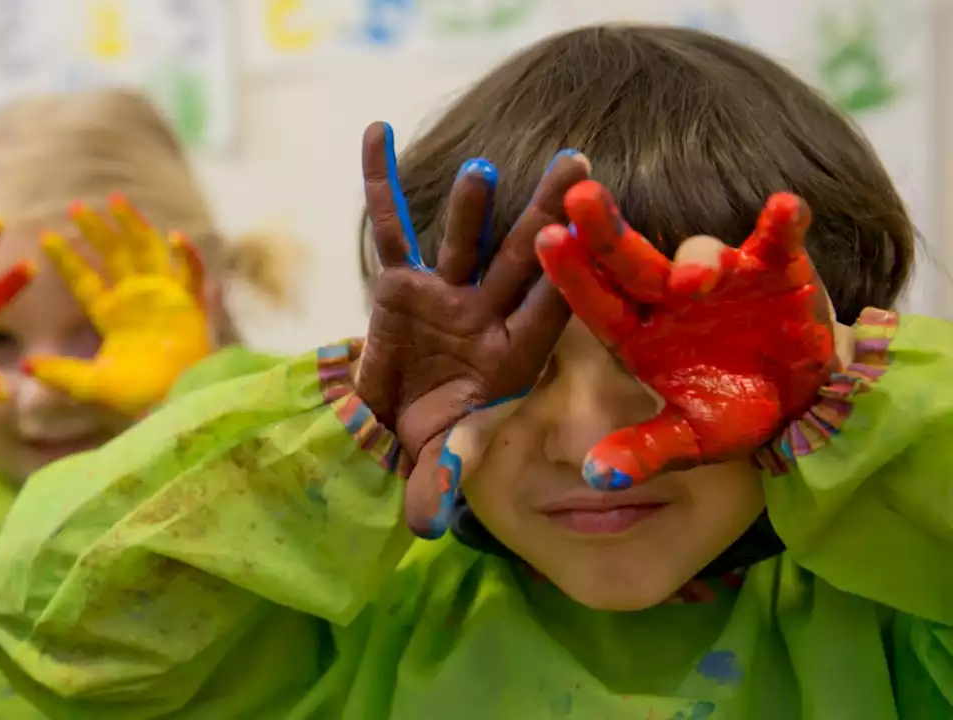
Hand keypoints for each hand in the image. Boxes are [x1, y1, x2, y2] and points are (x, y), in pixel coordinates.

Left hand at [23, 195, 211, 415]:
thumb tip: (24, 367)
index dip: (66, 259)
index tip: (44, 237)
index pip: (84, 280)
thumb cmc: (136, 396)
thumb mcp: (91, 385)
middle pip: (114, 255)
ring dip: (135, 226)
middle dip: (97, 230)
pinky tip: (176, 236)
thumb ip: (60, 374)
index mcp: (110, 315)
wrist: (176, 403)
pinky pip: (191, 274)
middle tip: (77, 207)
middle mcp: (136, 299)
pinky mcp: (190, 304)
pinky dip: (187, 256)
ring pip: (148, 251)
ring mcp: (164, 297)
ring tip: (117, 201)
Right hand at [354, 121, 590, 536]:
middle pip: (518, 260)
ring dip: (473, 203)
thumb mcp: (437, 461)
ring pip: (463, 240)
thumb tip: (430, 523)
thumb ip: (438, 483)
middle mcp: (485, 315)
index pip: (543, 313)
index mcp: (511, 356)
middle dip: (544, 216)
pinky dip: (381, 181)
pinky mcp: (401, 283)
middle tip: (578, 165)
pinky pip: (391, 225)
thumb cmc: (432, 442)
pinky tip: (376, 133)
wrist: (395, 425)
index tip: (589, 243)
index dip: (563, 280)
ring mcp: (445, 294)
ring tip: (484, 166)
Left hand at [536, 180, 835, 489]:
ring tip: (699, 282)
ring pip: (699, 255)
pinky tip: (787, 210)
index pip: (593, 301)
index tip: (546, 241)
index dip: (571, 274)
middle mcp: (667, 297)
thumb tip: (597, 479)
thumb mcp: (688, 440)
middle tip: (580, 198)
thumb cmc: (728, 412)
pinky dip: (783, 226)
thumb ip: (644, 452)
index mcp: (635, 333)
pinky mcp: (775, 268)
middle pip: (629, 260)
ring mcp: (721, 277)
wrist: (798, 398)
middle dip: (605, 230)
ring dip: (698, 261)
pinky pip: (776, 241)